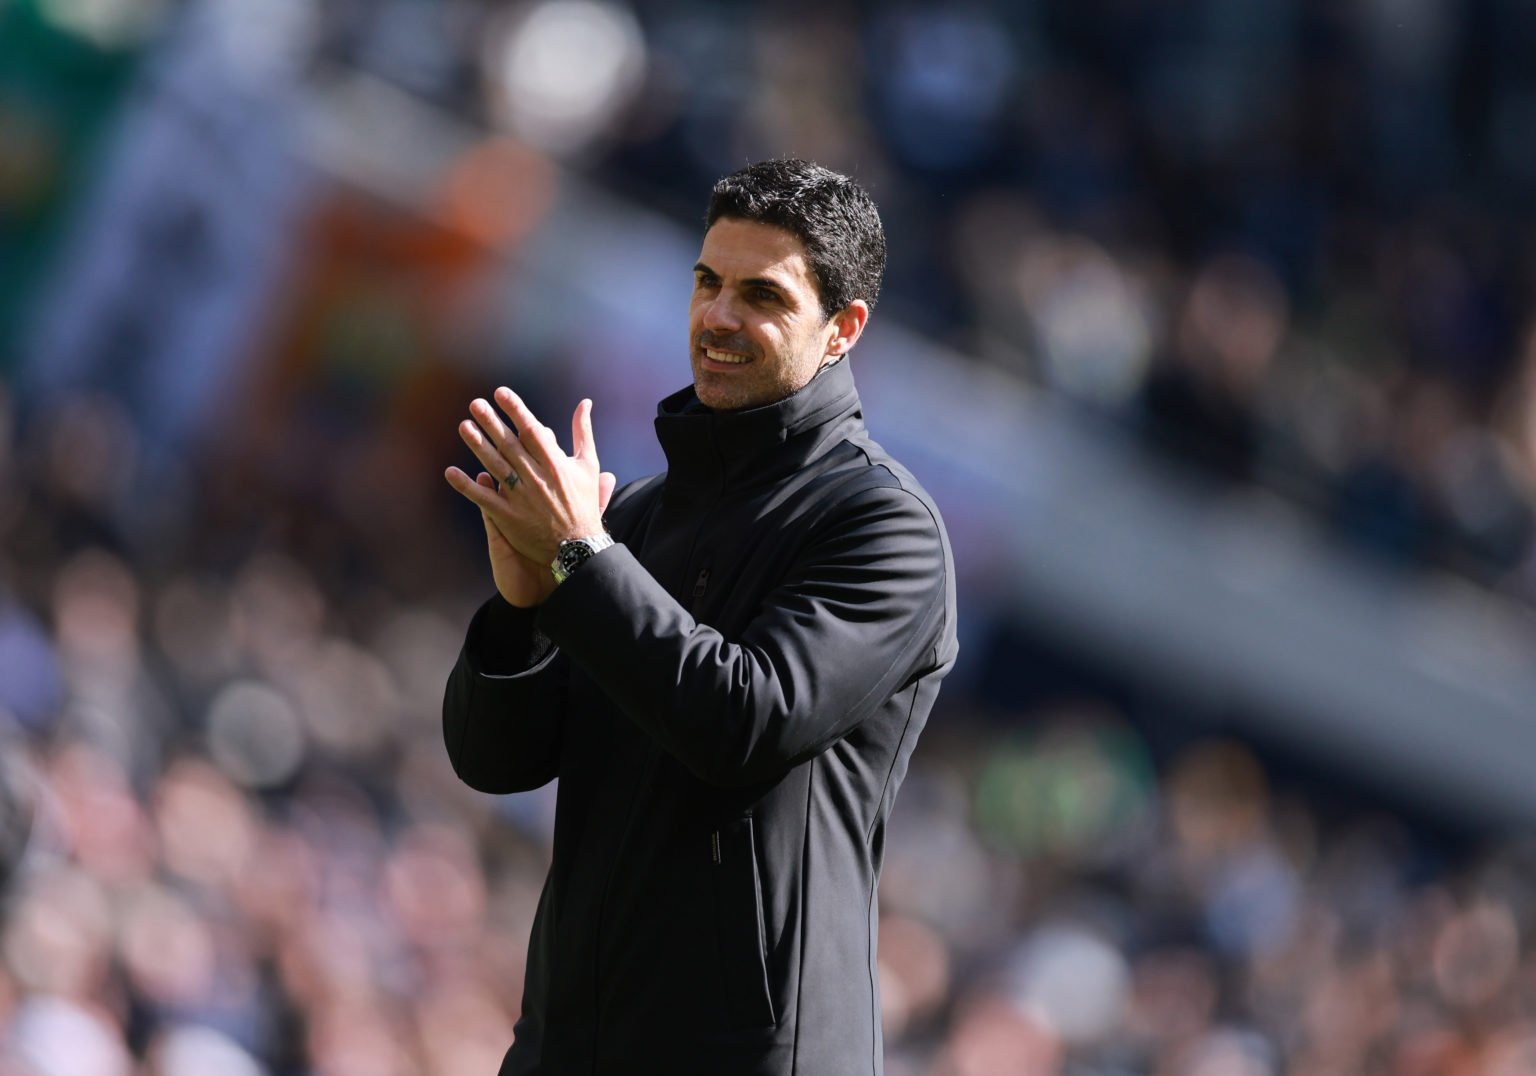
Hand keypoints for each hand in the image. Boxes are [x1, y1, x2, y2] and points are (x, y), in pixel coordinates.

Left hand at [445, 391, 616, 605]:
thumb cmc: (583, 503)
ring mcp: (521, 498)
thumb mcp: (588, 464)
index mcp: (556, 464)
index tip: (500, 393)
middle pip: (510, 445)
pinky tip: (450, 472)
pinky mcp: (508, 517)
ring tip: (464, 426)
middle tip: (475, 404)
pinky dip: (466, 485)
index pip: (532, 431)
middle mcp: (537, 478)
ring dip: (478, 446)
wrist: (578, 547)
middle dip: (492, 423)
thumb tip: (584, 403)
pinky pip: (483, 498)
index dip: (515, 410)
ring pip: (495, 467)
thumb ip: (583, 432)